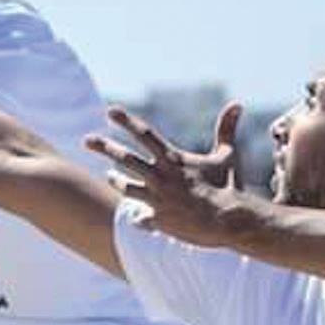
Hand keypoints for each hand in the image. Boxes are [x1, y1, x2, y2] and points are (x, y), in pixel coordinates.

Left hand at [83, 105, 245, 247]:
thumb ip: (226, 130)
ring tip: (109, 175)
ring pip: (125, 186)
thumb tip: (237, 104)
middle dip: (104, 147)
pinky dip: (137, 216)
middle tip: (86, 140)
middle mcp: (159, 177)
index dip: (126, 121)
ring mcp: (155, 198)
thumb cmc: (227, 186)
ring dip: (115, 180)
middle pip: (125, 158)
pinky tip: (134, 216)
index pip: (145, 134)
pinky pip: (139, 217)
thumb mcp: (226, 156)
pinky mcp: (156, 219)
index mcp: (173, 160)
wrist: (228, 221)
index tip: (110, 111)